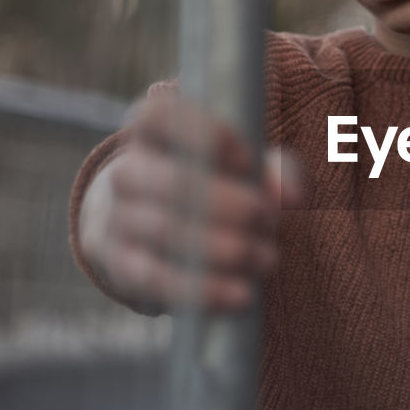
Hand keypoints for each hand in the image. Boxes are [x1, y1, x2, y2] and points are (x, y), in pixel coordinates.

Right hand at [78, 92, 301, 313]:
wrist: (151, 231)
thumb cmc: (214, 185)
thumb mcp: (247, 168)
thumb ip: (276, 171)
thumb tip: (291, 194)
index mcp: (153, 131)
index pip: (160, 115)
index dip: (206, 134)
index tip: (247, 159)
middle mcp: (126, 170)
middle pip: (173, 182)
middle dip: (234, 206)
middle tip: (269, 220)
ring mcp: (118, 220)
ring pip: (170, 233)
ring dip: (230, 249)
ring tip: (267, 258)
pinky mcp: (122, 267)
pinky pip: (158, 280)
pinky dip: (205, 289)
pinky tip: (242, 294)